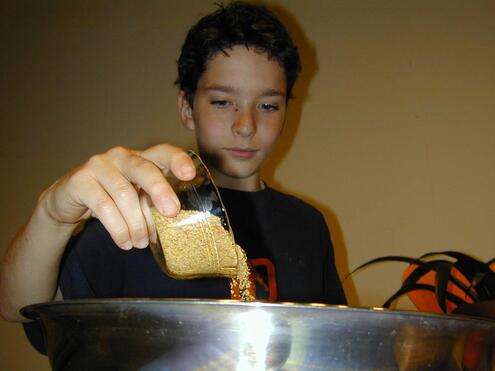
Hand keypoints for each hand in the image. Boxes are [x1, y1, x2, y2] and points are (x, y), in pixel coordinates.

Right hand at [38, 144, 194, 249]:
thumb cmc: (110, 199)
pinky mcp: (80, 181)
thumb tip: (177, 227)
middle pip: (144, 169)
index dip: (177, 160)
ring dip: (136, 223)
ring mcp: (98, 165)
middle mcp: (121, 156)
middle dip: (160, 190)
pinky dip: (118, 228)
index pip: (162, 152)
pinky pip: (104, 207)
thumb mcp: (136, 198)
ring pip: (125, 194)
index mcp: (140, 158)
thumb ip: (154, 205)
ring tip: (140, 243)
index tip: (190, 174)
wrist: (67, 201)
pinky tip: (124, 242)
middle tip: (172, 212)